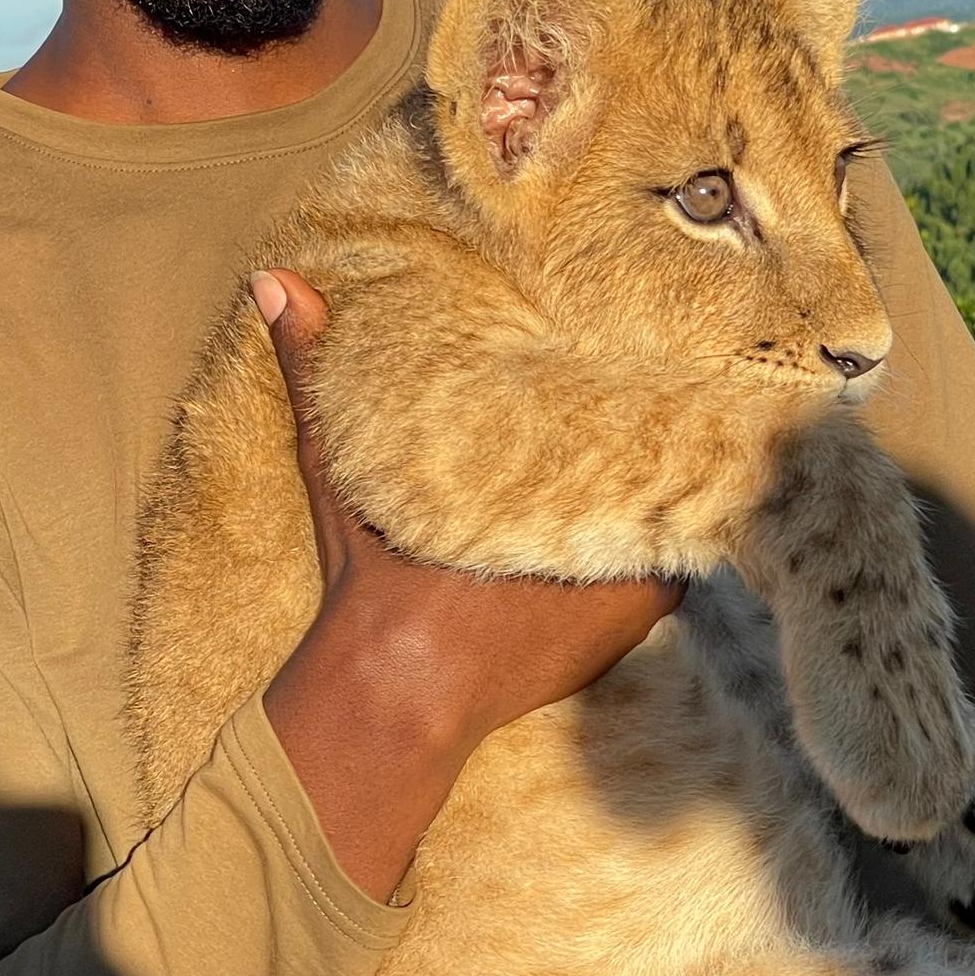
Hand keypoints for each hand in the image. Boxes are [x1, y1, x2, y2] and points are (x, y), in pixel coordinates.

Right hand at [253, 271, 682, 895]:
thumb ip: (314, 371)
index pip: (621, 404)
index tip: (649, 342)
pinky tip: (682, 511)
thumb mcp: (340, 466)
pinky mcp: (634, 621)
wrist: (396, 692)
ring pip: (676, 505)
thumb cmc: (372, 579)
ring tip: (698, 434)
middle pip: (656, 451)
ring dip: (678, 481)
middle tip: (678, 381)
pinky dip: (677, 539)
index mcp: (537, 473)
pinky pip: (681, 563)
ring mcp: (624, 575)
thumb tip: (276, 283)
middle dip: (664, 423)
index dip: (640, 376)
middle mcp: (593, 520)